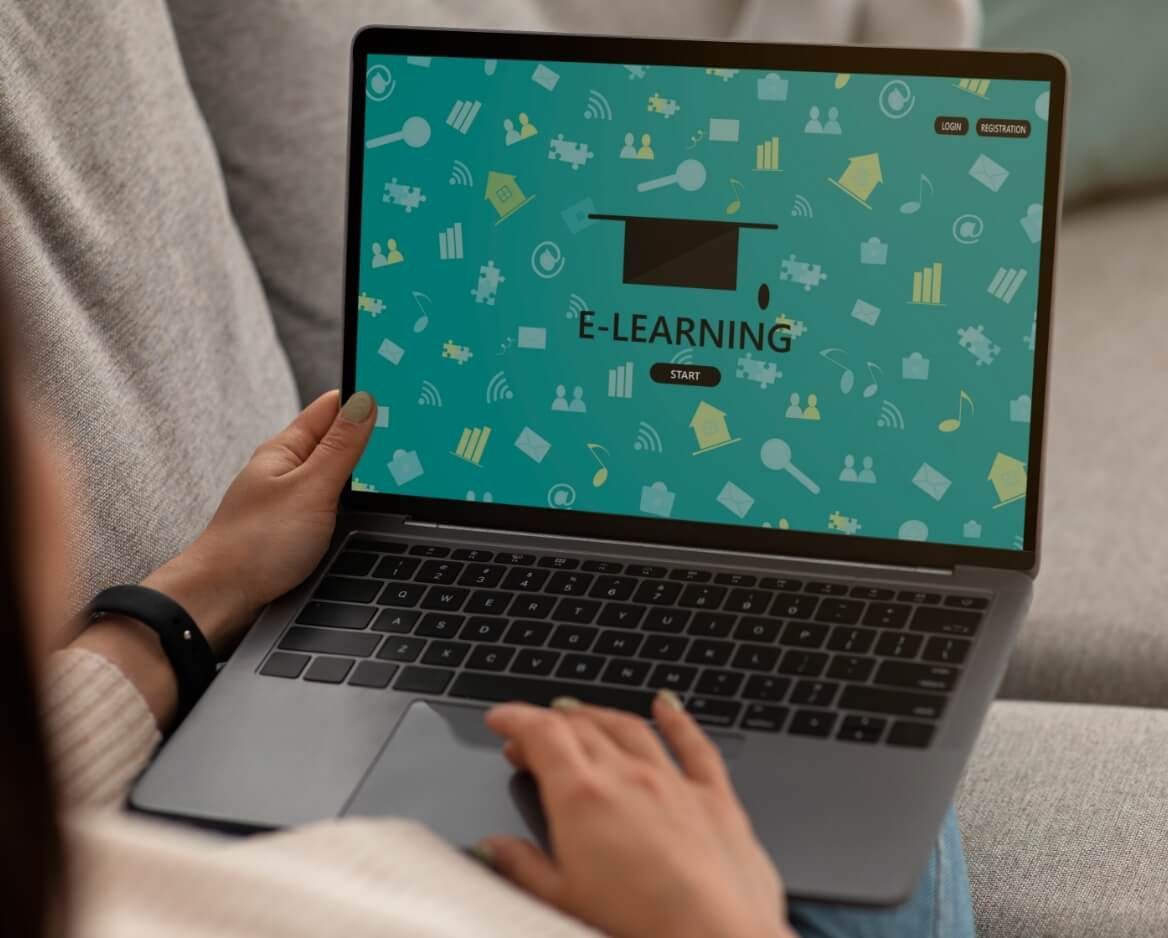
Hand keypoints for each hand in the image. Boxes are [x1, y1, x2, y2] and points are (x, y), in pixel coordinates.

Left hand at [144, 390, 375, 653]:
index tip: (399, 390)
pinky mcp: (295, 530)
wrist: (220, 601)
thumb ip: (341, 447)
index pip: (332, 407)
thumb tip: (365, 402)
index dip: (364, 395)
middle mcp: (287, 471)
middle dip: (370, 432)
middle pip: (336, 439)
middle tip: (411, 425)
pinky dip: (352, 499)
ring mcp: (291, 501)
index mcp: (286, 450)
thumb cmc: (255, 544)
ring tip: (398, 461)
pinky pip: (331, 503)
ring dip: (362, 468)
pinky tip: (368, 507)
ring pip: (336, 474)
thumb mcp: (311, 488)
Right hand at [480, 694, 795, 937]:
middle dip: (548, 723)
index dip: (515, 718)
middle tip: (529, 735)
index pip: (541, 734)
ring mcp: (674, 783)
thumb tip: (495, 847)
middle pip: (581, 727)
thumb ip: (523, 868)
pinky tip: (667, 706)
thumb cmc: (643, 929)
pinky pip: (694, 745)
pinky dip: (677, 720)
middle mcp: (628, 777)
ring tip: (580, 714)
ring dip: (599, 716)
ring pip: (630, 728)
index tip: (500, 718)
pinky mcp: (715, 799)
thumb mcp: (561, 905)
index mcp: (583, 798)